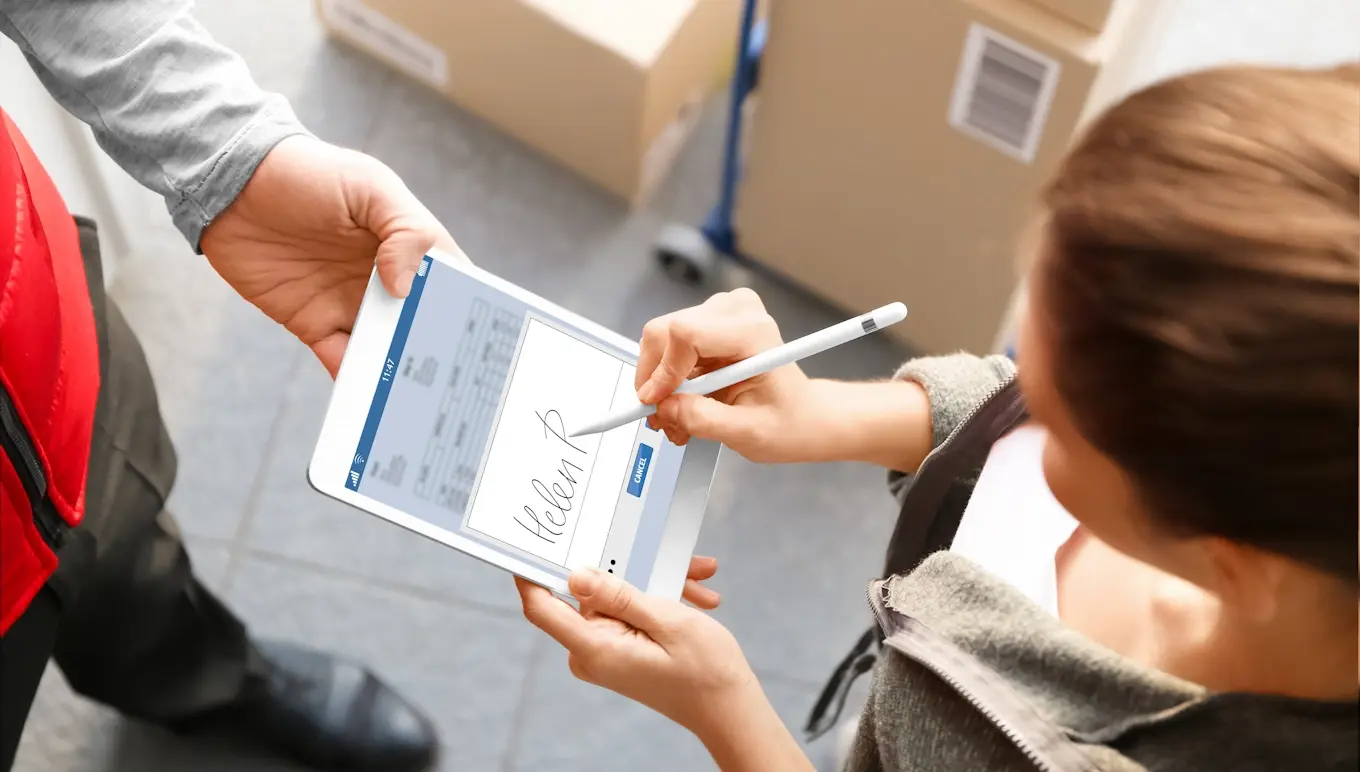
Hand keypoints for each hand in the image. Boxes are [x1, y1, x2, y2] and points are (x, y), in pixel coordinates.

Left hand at [201, 135, 462, 375]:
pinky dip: (356, 380)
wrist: (230, 185)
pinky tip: (369, 396)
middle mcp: (386, 279)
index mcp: (409, 245)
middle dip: (438, 350)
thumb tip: (409, 287)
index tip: (478, 336)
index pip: (450, 281)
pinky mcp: (315, 324)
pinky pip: (342, 360)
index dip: (466, 307)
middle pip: (423, 323)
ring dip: (401, 371)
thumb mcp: (367, 186)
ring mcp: (352, 304)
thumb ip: (403, 230)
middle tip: (453, 380)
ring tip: (417, 399)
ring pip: (387, 348)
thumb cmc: (305, 171)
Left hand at [516, 560, 754, 736]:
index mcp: (595, 648)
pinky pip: (628, 614)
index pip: (541, 607)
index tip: (534, 542)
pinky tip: (694, 597)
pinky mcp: (619, 649)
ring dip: (657, 585)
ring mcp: (606, 651)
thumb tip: (576, 576)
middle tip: (678, 564)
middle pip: (591, 594)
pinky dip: (659, 602)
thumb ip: (619, 596)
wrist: (728, 708)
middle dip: (634, 570)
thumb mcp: (667, 621)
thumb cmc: (705, 671)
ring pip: (618, 599)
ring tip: (698, 583)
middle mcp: (592, 652)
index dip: (530, 573)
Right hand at [637, 288, 934, 470]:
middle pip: (665, 332)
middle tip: (664, 419)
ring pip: (662, 341)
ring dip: (662, 385)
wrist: (806, 415)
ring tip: (679, 419)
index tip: (658, 404)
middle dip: (657, 381)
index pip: (685, 333)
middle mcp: (737, 311)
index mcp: (753, 332)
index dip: (663, 371)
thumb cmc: (790, 421)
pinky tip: (685, 405)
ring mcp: (722, 313)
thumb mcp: (748, 433)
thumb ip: (703, 420)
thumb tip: (665, 408)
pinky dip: (670, 380)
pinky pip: (670, 347)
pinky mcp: (711, 322)